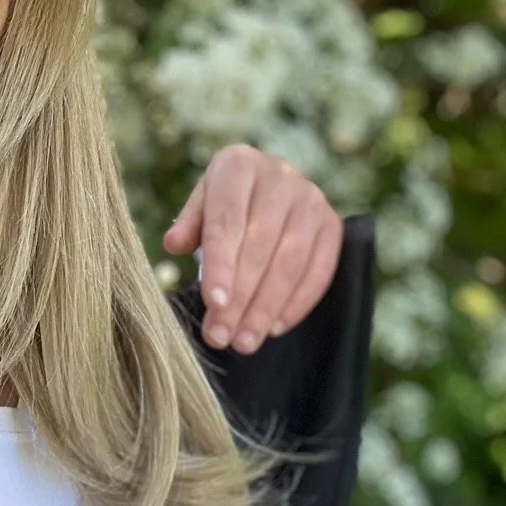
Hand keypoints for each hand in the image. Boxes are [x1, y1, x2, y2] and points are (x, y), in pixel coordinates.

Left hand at [162, 143, 342, 353]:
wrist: (270, 185)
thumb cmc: (227, 202)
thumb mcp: (202, 204)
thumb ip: (189, 225)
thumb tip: (173, 244)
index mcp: (239, 164)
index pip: (228, 221)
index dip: (220, 264)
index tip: (213, 303)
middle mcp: (280, 176)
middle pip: (260, 244)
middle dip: (240, 296)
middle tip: (221, 335)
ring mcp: (312, 199)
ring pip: (290, 261)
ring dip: (266, 307)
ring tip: (243, 341)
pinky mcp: (332, 224)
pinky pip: (319, 270)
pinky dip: (297, 303)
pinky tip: (273, 327)